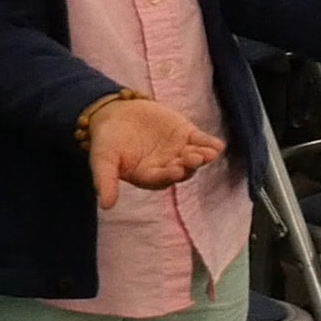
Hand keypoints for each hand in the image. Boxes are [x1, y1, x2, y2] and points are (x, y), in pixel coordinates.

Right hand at [85, 95, 220, 208]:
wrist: (116, 113)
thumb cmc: (107, 140)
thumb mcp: (102, 160)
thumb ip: (105, 181)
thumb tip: (106, 206)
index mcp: (148, 175)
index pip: (161, 179)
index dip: (168, 175)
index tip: (175, 171)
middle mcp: (166, 166)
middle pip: (182, 169)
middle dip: (188, 165)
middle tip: (194, 159)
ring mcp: (179, 151)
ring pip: (194, 156)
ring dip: (203, 156)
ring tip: (209, 154)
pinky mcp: (187, 135)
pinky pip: (202, 141)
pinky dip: (210, 143)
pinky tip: (218, 146)